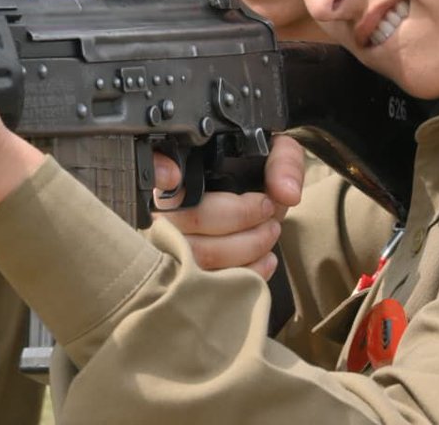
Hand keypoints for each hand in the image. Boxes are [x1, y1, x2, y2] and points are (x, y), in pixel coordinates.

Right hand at [151, 135, 305, 280]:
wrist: (261, 211)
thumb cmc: (256, 182)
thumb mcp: (273, 155)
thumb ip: (282, 162)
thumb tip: (285, 192)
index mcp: (179, 174)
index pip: (153, 169)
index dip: (157, 173)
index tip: (173, 176)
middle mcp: (164, 210)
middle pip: (190, 218)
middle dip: (240, 218)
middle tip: (268, 210)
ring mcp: (172, 247)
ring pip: (201, 255)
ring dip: (247, 246)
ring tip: (270, 231)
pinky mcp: (190, 279)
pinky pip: (213, 283)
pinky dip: (247, 273)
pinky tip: (265, 259)